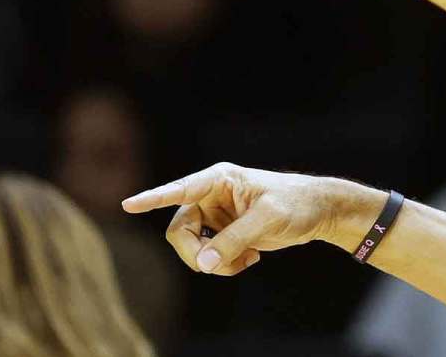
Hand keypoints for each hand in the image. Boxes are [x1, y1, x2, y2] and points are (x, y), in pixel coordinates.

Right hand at [121, 162, 355, 275]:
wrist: (318, 213)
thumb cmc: (297, 204)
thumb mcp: (269, 219)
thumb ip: (235, 240)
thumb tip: (205, 265)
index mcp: (219, 179)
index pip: (180, 190)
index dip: (153, 199)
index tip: (127, 205)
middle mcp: (210, 195)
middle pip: (179, 231)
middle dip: (197, 254)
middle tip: (220, 266)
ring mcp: (214, 215)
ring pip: (190, 247)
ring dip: (213, 263)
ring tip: (246, 261)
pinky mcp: (221, 232)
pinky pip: (206, 256)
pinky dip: (223, 265)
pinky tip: (250, 259)